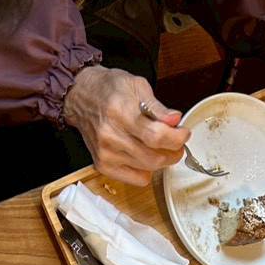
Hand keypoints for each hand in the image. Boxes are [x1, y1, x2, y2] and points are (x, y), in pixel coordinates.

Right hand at [63, 65, 188, 185]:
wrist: (81, 98)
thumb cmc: (109, 89)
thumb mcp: (137, 85)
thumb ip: (158, 107)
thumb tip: (175, 120)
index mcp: (120, 112)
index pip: (156, 136)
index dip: (176, 138)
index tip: (183, 133)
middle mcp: (111, 136)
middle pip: (154, 157)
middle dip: (174, 151)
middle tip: (177, 142)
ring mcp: (106, 154)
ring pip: (148, 169)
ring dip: (163, 160)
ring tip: (163, 147)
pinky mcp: (103, 166)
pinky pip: (137, 179)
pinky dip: (148, 171)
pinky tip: (145, 156)